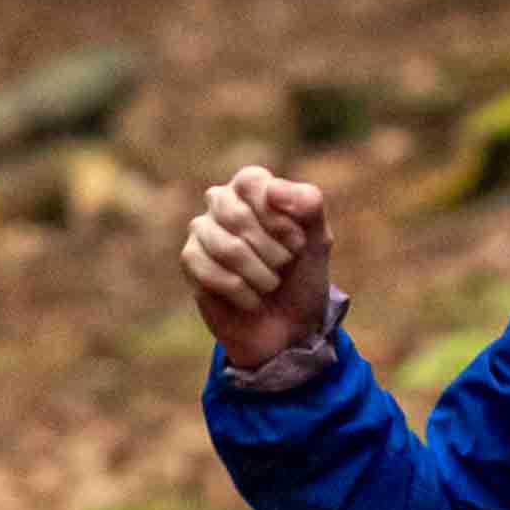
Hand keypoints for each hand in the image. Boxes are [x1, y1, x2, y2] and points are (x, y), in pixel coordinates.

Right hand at [183, 158, 336, 374]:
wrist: (289, 328)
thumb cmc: (302, 277)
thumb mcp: (318, 240)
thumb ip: (309, 205)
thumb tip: (272, 189)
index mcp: (252, 188)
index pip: (252, 181)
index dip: (277, 216)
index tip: (298, 244)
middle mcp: (221, 202)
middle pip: (236, 215)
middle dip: (271, 250)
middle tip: (285, 267)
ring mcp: (202, 231)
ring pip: (225, 247)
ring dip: (258, 274)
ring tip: (271, 285)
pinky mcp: (190, 261)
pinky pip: (208, 272)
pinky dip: (240, 292)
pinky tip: (252, 300)